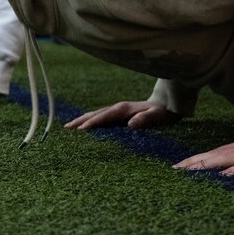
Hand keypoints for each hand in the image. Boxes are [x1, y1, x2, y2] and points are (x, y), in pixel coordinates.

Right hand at [64, 101, 181, 129]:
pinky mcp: (118, 114)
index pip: (104, 116)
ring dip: (82, 120)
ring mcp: (116, 110)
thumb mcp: (157, 117)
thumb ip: (145, 119)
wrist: (167, 103)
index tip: (80, 130)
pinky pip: (100, 117)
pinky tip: (85, 126)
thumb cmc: (162, 113)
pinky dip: (90, 120)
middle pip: (94, 114)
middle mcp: (117, 108)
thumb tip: (130, 124)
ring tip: (69, 127)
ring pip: (95, 114)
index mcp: (123, 109)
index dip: (92, 123)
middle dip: (80, 121)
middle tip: (66, 129)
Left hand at [174, 136, 233, 174]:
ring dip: (208, 164)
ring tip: (190, 171)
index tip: (176, 168)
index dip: (194, 161)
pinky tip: (225, 176)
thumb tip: (222, 171)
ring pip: (227, 159)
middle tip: (175, 170)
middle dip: (194, 163)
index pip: (212, 155)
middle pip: (214, 155)